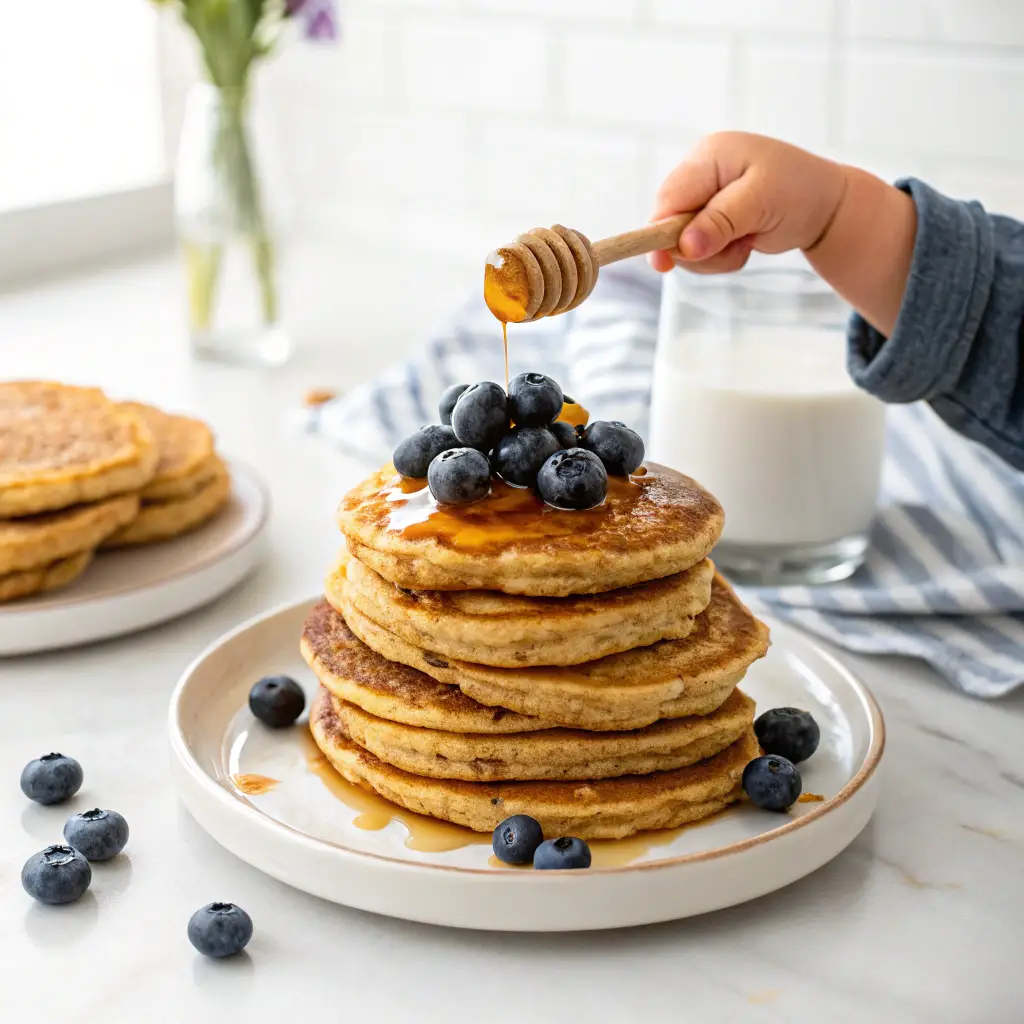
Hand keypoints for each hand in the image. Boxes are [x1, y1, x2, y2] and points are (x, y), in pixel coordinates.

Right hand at [649, 131, 916, 335]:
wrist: (827, 206)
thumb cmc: (799, 193)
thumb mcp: (760, 203)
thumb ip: (719, 223)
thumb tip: (683, 246)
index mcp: (710, 156)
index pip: (670, 197)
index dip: (661, 232)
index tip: (663, 264)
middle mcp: (701, 173)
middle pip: (670, 223)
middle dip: (698, 247)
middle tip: (737, 247)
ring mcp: (705, 198)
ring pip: (682, 243)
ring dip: (713, 256)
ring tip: (746, 243)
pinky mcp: (711, 218)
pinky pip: (697, 250)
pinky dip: (720, 257)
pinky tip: (745, 243)